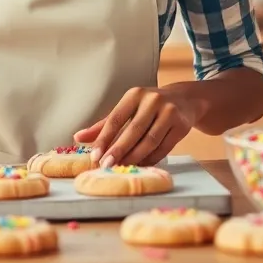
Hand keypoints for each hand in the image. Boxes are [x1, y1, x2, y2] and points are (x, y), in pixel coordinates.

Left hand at [73, 87, 193, 166]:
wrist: (184, 100)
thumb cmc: (148, 106)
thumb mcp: (127, 109)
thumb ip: (103, 125)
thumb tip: (78, 137)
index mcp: (134, 94)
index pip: (115, 118)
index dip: (104, 138)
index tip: (94, 156)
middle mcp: (152, 100)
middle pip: (133, 130)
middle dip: (118, 150)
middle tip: (106, 166)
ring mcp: (170, 112)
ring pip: (150, 141)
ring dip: (135, 157)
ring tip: (122, 168)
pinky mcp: (182, 126)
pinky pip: (164, 147)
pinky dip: (151, 159)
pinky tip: (140, 165)